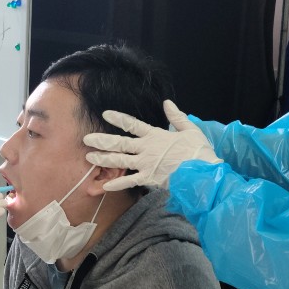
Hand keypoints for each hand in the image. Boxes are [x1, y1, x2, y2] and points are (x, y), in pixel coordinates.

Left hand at [83, 99, 217, 190]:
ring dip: (104, 159)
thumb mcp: (190, 129)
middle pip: (120, 143)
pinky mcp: (148, 178)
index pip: (133, 124)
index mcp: (155, 135)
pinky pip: (129, 181)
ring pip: (120, 161)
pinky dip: (117, 184)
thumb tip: (167, 102)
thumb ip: (176, 116)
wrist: (202, 171)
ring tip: (89, 158)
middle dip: (102, 140)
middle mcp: (146, 148)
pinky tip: (104, 186)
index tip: (105, 114)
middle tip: (87, 139)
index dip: (118, 119)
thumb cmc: (198, 151)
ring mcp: (146, 164)